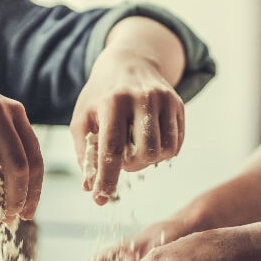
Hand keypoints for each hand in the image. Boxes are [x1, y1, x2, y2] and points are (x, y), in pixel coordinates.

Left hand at [71, 49, 183, 204]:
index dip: (106, 178)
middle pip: (144, 153)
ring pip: (164, 151)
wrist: (130, 61)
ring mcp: (164, 100)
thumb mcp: (83, 117)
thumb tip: (90, 186)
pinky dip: (162, 152)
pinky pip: (176, 144)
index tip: (100, 199)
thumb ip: (83, 152)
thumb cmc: (100, 95)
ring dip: (147, 160)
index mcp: (113, 101)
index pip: (111, 149)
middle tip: (121, 159)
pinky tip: (149, 142)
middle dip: (131, 166)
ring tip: (134, 148)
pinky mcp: (178, 104)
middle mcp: (142, 98)